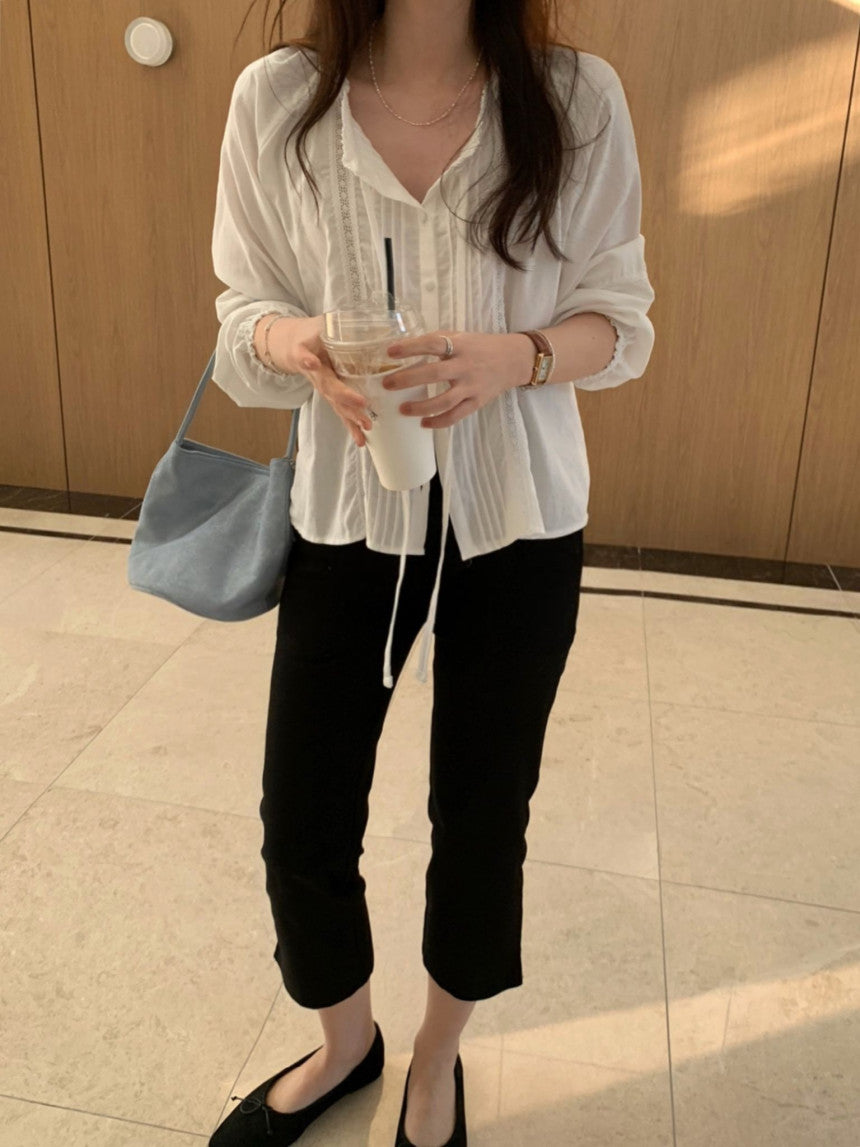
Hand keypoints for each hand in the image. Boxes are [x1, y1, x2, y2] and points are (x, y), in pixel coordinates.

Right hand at [279, 315, 373, 446]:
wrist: (292, 342)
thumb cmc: (312, 332)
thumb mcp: (323, 325)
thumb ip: (342, 324)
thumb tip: (376, 321)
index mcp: (315, 360)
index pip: (327, 377)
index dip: (339, 388)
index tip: (354, 396)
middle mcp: (318, 377)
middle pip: (333, 395)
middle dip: (349, 407)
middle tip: (366, 418)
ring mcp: (322, 386)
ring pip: (336, 406)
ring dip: (350, 421)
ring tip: (365, 434)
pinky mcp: (328, 393)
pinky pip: (339, 411)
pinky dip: (349, 425)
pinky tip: (361, 440)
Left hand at [380, 330, 532, 428]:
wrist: (513, 360)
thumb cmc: (479, 347)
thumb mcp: (460, 337)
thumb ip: (437, 342)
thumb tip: (404, 348)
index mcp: (460, 345)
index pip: (432, 344)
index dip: (410, 348)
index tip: (390, 352)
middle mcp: (465, 366)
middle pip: (434, 374)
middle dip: (407, 379)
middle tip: (388, 385)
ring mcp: (472, 386)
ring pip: (444, 401)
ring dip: (420, 407)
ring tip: (402, 409)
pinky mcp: (477, 402)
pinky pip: (455, 416)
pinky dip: (438, 422)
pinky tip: (423, 423)